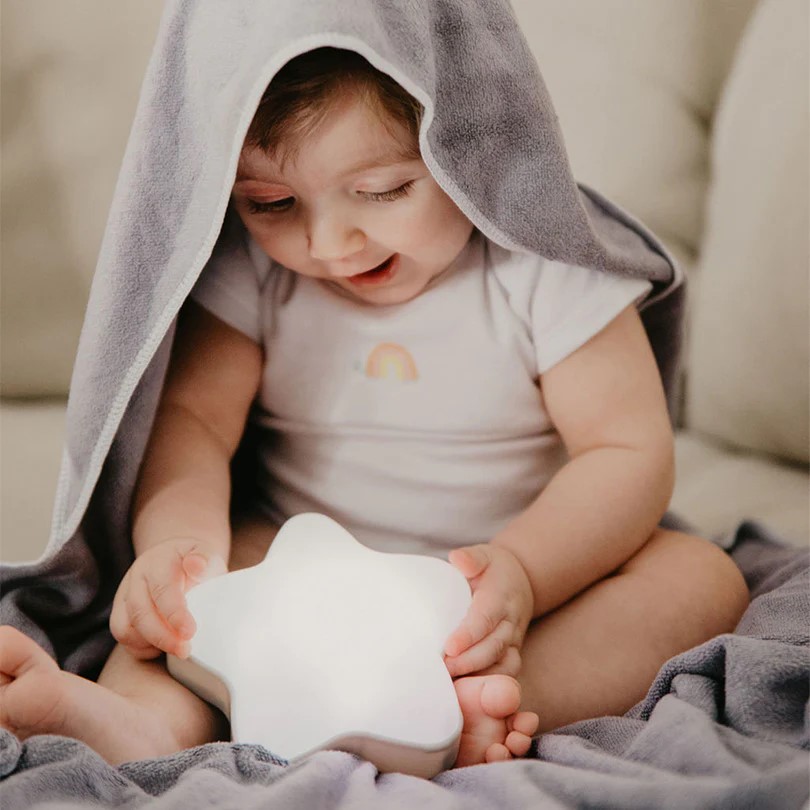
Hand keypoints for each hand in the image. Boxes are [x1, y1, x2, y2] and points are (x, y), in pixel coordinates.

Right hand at [110, 539, 226, 659]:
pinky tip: (163, 647)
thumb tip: (197, 565)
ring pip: (125, 628)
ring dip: (151, 643)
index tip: (189, 632)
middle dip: (162, 636)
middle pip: (139, 613)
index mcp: (158, 562)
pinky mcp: (120, 614)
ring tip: (177, 647)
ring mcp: (125, 597)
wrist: (179, 559)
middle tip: (185, 650)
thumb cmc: (196, 561)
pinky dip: (141, 648)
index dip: (174, 613)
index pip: (162, 589)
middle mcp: (137, 578)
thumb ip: (205, 558)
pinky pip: (124, 638)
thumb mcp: (206, 553)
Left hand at [444, 544, 533, 677]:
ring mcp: (513, 642)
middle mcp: (509, 623)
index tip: (449, 647)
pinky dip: (488, 687)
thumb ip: (471, 558)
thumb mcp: (484, 556)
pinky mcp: (511, 656)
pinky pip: (504, 676)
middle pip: (492, 647)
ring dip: (478, 678)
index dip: (468, 635)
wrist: (521, 582)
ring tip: (451, 686)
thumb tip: (457, 559)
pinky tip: (465, 693)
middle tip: (442, 670)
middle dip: (468, 662)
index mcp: (500, 598)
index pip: (484, 618)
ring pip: (501, 666)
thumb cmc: (493, 570)